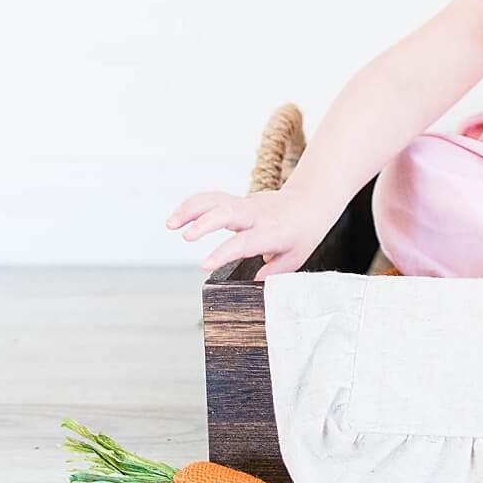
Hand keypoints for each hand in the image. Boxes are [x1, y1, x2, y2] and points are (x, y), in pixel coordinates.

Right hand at [165, 187, 338, 279]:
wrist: (312, 200)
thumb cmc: (304, 231)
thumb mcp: (297, 257)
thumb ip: (274, 273)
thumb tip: (254, 284)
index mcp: (272, 232)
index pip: (244, 242)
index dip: (223, 253)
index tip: (204, 264)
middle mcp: (256, 215)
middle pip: (228, 212)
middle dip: (205, 222)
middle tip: (186, 237)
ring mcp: (246, 205)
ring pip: (216, 199)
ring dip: (191, 209)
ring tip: (170, 224)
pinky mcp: (238, 200)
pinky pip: (213, 198)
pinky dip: (193, 204)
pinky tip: (177, 218)